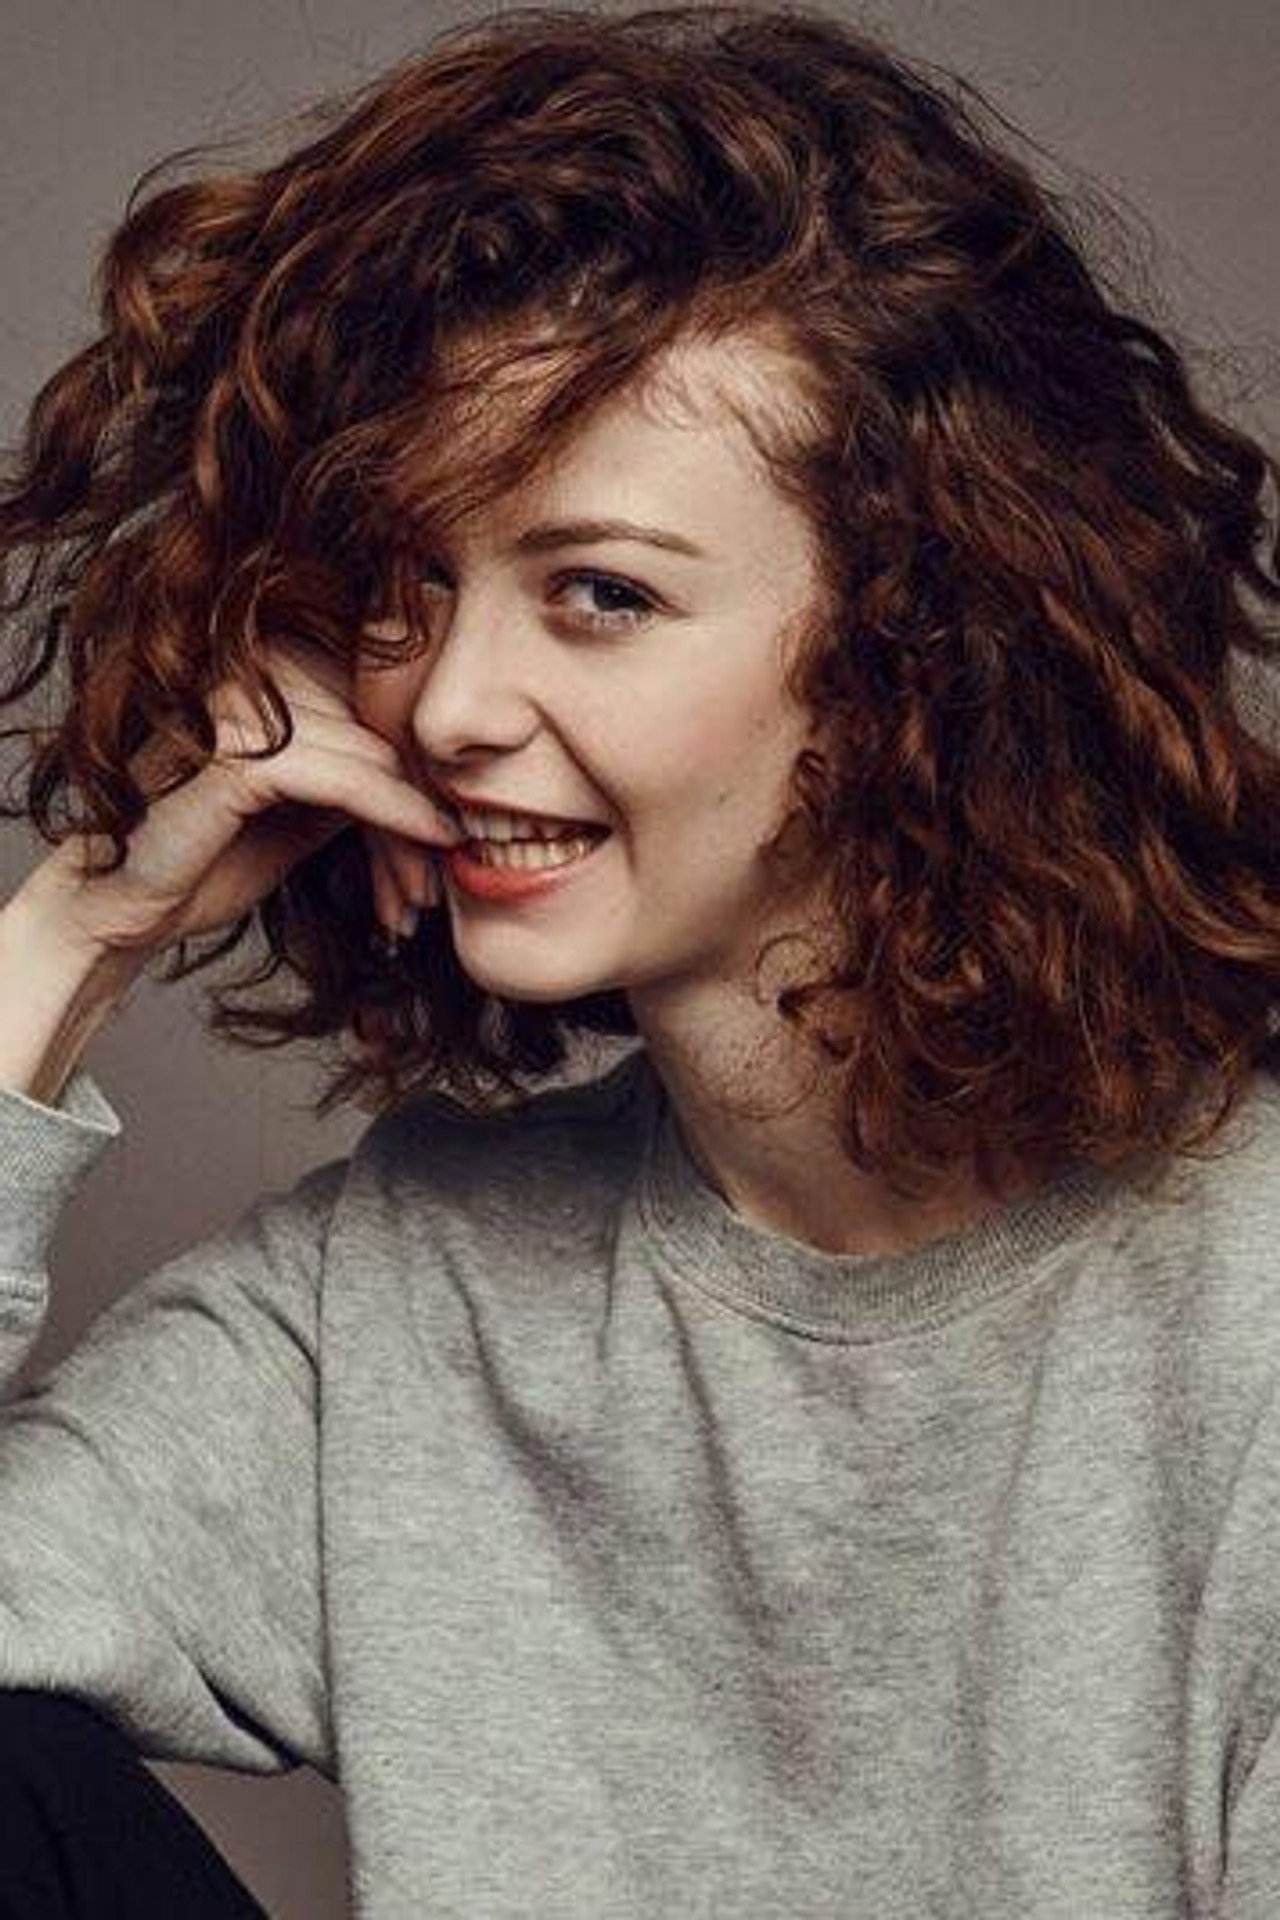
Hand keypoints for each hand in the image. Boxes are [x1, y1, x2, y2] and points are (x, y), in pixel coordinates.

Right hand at [23, 633, 462, 962]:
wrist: (121, 906)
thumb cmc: (205, 857)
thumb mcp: (303, 809)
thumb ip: (358, 772)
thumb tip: (439, 771)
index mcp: (266, 666)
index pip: (376, 705)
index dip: (419, 774)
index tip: (446, 838)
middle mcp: (253, 667)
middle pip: (382, 729)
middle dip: (422, 805)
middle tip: (442, 876)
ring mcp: (241, 704)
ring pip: (376, 757)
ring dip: (414, 827)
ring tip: (427, 888)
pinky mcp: (239, 753)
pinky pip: (350, 780)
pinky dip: (400, 816)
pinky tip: (434, 842)